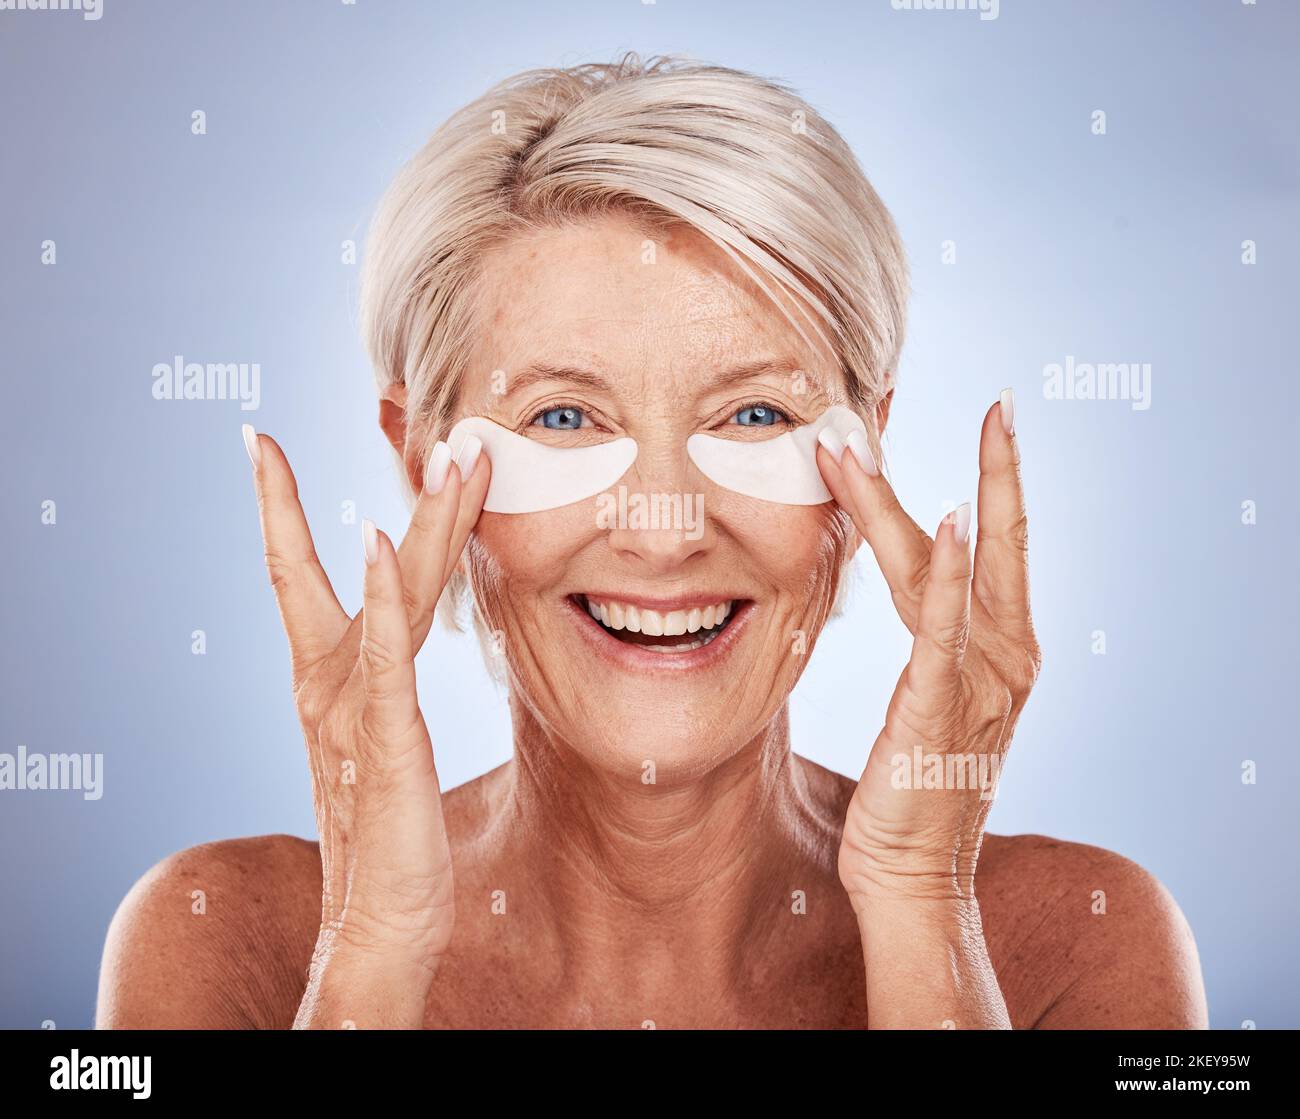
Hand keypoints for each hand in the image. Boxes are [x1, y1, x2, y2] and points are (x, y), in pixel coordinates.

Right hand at [243, 428, 488, 1024]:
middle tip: (432, 422)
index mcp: (333, 678)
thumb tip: (396, 635)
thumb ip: (385, 681)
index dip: (279, 508)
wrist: (378, 918)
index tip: (258, 444)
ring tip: (447, 455)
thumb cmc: (385, 830)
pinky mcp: (385, 738)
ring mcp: (357, 707)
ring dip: (421, 521)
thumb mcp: (383, 740)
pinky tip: (377, 545)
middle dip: (406, 493)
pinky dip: (378, 599)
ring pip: (394, 597)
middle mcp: (336, 681)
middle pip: (372, 566)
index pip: (302, 574)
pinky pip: (384, 657)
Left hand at [819, 393, 1039, 907]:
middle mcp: (1004, 659)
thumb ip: (925, 640)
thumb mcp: (924, 699)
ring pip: (944, 572)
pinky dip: (953, 574)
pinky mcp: (938, 709)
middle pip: (989, 544)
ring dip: (896, 502)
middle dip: (992, 468)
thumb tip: (903, 584)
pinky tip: (953, 519)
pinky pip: (944, 630)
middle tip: (996, 401)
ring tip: (865, 442)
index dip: (1000, 481)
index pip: (998, 549)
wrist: (914, 878)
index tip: (999, 420)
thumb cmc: (912, 790)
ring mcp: (979, 683)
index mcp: (999, 652)